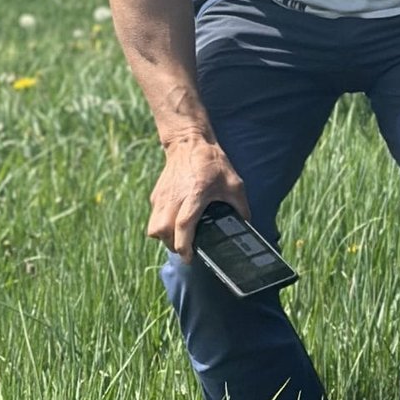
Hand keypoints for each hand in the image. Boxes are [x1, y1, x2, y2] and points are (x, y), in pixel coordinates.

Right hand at [148, 136, 247, 258]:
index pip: (184, 225)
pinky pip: (153, 220)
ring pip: (154, 229)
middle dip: (174, 246)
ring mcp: (162, 197)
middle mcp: (175, 198)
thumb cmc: (212, 163)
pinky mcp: (156, 196)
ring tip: (180, 239)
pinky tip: (176, 224)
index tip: (190, 256)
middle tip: (187, 248)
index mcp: (195, 194)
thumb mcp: (234, 183)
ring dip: (166, 239)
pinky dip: (162, 228)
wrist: (188, 142)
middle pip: (163, 232)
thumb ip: (240, 206)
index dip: (185, 245)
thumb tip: (246, 225)